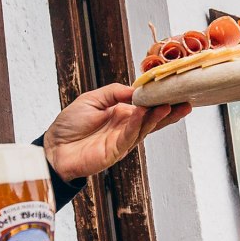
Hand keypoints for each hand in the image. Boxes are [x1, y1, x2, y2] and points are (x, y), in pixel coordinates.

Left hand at [42, 83, 188, 182]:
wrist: (53, 147)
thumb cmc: (70, 124)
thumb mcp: (93, 98)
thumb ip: (115, 92)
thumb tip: (137, 89)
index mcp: (123, 113)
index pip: (146, 106)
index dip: (161, 99)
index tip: (176, 90)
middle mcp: (126, 127)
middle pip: (153, 119)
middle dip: (170, 111)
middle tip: (186, 101)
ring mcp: (122, 140)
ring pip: (144, 128)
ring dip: (156, 116)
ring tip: (168, 104)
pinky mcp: (115, 151)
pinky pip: (129, 136)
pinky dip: (137, 124)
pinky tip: (143, 113)